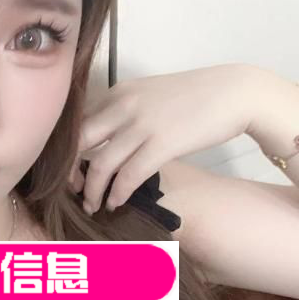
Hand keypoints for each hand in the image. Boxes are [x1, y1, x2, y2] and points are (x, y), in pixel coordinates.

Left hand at [69, 64, 254, 212]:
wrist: (233, 93)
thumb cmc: (193, 97)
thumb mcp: (148, 95)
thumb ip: (122, 113)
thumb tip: (102, 142)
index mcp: (116, 93)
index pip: (76, 124)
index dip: (66, 152)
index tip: (68, 172)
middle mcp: (122, 106)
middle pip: (78, 145)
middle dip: (69, 173)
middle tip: (72, 192)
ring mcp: (141, 125)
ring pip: (100, 165)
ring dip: (92, 192)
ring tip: (93, 206)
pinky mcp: (161, 144)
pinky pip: (128, 176)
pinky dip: (118, 194)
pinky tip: (116, 203)